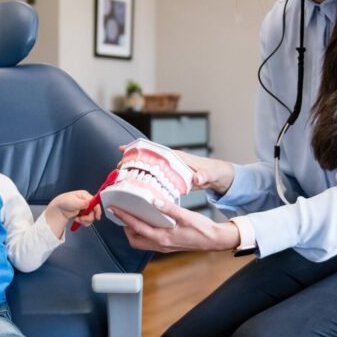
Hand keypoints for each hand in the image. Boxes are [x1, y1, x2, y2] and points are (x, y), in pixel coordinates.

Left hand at [46, 190, 101, 236]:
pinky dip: (83, 222)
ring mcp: (85, 208)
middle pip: (94, 211)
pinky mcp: (83, 214)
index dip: (97, 210)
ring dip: (85, 220)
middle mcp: (86, 202)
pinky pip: (87, 220)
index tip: (96, 216)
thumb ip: (82, 203)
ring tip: (77, 219)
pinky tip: (77, 220)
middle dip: (88, 217)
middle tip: (81, 219)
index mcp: (85, 195)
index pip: (95, 202)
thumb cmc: (64, 202)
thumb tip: (89, 203)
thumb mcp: (73, 201)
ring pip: (91, 216)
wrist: (58, 210)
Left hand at [110, 198, 239, 253]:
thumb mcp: (186, 216)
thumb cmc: (202, 229)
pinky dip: (143, 232)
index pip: (137, 227)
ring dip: (133, 231)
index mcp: (162, 237)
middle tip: (121, 214)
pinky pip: (149, 241)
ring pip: (141, 242)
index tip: (115, 209)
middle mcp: (160, 244)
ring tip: (132, 217)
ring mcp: (164, 247)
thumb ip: (169, 208)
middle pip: (134, 240)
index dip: (124, 217)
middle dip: (125, 228)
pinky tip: (147, 222)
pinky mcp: (168, 246)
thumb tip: (154, 200)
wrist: (214, 240)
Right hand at [117, 144, 234, 194]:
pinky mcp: (172, 178)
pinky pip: (155, 179)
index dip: (139, 149)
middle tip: (117, 168)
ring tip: (121, 178)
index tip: (123, 149)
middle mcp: (171, 161)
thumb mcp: (209, 174)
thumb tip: (197, 178)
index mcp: (177, 157)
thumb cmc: (214, 171)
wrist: (218, 177)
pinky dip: (146, 181)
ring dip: (136, 172)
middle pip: (147, 159)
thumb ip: (203, 176)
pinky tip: (137, 188)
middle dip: (132, 161)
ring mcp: (170, 170)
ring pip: (149, 169)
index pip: (155, 150)